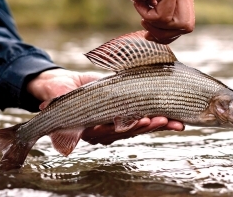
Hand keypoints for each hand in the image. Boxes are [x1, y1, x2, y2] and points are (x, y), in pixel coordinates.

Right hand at [27, 69, 183, 144]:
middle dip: (148, 126)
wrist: (65, 85)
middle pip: (129, 131)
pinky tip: (173, 116)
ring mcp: (115, 122)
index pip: (110, 132)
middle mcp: (104, 130)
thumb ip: (60, 115)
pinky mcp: (123, 112)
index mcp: (89, 129)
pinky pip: (141, 116)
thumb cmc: (58, 91)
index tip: (142, 120)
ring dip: (158, 123)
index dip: (127, 127)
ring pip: (139, 126)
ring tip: (176, 121)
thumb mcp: (56, 98)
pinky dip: (157, 116)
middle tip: (165, 120)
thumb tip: (64, 146)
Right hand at [113, 0, 194, 43]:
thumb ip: (160, 13)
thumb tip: (162, 37)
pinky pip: (163, 17)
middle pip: (187, 26)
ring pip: (179, 25)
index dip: (169, 35)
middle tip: (145, 25)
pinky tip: (138, 2)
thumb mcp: (148, 0)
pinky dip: (147, 16)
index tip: (149, 33)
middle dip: (164, 35)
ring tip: (142, 13)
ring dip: (156, 26)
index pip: (187, 23)